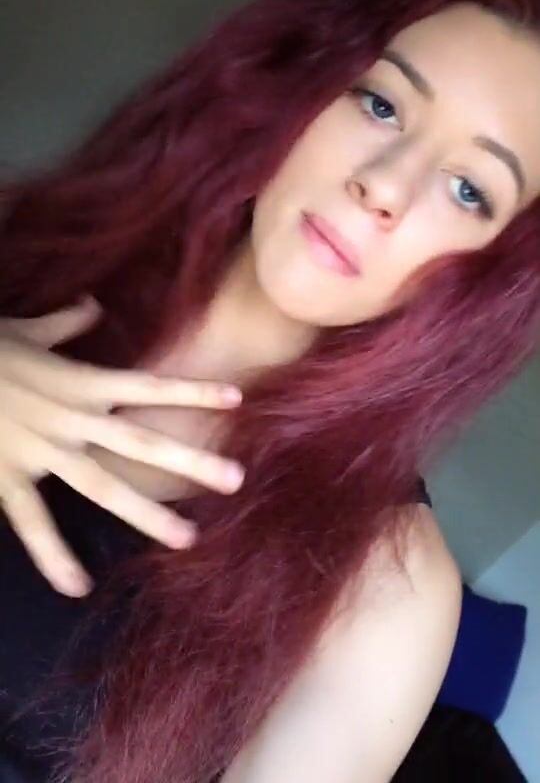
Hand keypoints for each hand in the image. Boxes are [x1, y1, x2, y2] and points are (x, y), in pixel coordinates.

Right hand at [0, 297, 243, 596]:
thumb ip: (65, 322)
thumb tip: (92, 304)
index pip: (148, 386)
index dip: (192, 393)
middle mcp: (72, 419)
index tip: (236, 400)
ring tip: (187, 537)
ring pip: (102, 487)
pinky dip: (53, 556)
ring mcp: (43, 453)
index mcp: (81, 382)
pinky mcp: (9, 478)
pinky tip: (78, 586)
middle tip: (236, 479)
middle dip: (189, 461)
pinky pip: (34, 522)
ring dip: (146, 514)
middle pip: (141, 443)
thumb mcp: (25, 329)